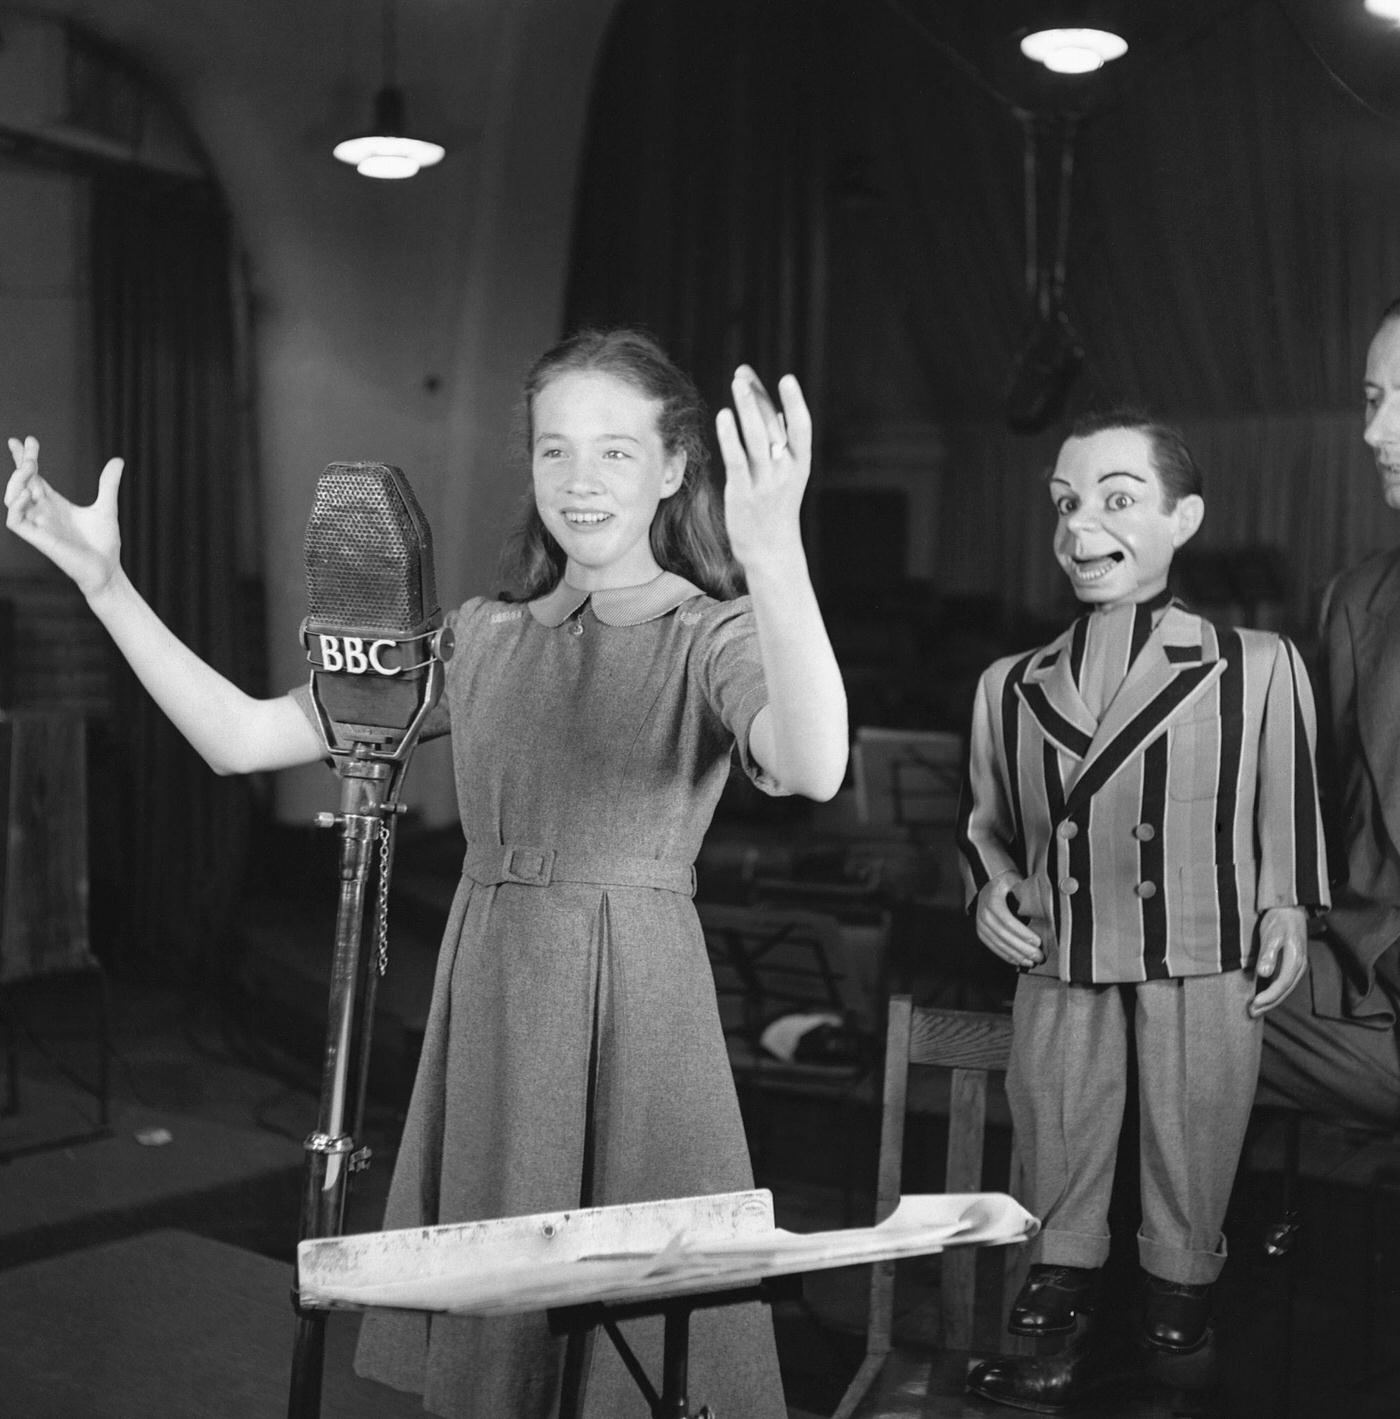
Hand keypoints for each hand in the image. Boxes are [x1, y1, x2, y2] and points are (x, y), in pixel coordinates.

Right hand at [5, 436, 124, 598]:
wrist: (108, 570)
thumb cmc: (104, 544)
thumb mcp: (106, 507)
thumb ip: (108, 484)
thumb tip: (118, 460)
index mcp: (54, 503)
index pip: (34, 476)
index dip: (26, 458)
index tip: (27, 440)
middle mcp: (42, 512)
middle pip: (21, 482)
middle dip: (20, 462)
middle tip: (28, 447)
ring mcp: (39, 525)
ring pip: (11, 498)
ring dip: (15, 481)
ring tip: (30, 466)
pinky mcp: (38, 539)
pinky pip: (15, 520)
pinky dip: (16, 506)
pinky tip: (27, 493)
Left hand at [714, 366, 810, 573]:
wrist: (771, 551)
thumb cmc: (776, 509)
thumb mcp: (787, 476)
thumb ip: (782, 444)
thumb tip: (776, 410)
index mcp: (800, 464)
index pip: (802, 427)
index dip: (795, 402)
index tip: (785, 378)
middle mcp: (785, 471)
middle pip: (773, 425)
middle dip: (758, 396)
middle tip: (743, 373)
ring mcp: (765, 482)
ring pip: (756, 437)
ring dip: (747, 407)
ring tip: (736, 383)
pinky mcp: (743, 493)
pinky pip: (737, 460)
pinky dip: (731, 436)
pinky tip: (724, 416)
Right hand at [974, 872, 1043, 968]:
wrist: (988, 882)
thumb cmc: (1006, 882)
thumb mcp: (1016, 881)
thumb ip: (1027, 892)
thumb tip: (1048, 905)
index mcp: (992, 899)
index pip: (1007, 920)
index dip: (1022, 933)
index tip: (1038, 941)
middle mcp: (983, 913)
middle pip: (1003, 935)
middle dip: (1022, 949)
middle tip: (1039, 956)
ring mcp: (980, 923)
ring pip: (998, 944)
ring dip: (1016, 955)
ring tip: (1031, 962)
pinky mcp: (981, 932)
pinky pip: (993, 947)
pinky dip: (1006, 956)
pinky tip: (1019, 961)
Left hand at [1249, 906, 1307, 1016]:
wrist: (1289, 909)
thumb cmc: (1279, 920)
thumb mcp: (1271, 934)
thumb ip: (1268, 953)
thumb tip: (1264, 974)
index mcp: (1295, 960)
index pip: (1282, 984)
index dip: (1268, 996)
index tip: (1254, 1004)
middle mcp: (1299, 966)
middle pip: (1284, 991)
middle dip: (1268, 1003)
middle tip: (1251, 1013)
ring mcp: (1297, 966)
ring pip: (1285, 989)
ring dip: (1271, 1000)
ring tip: (1255, 1009)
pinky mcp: (1292, 965)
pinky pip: (1284, 983)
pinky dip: (1274, 992)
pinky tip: (1264, 996)